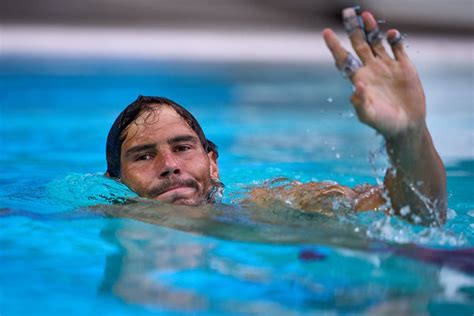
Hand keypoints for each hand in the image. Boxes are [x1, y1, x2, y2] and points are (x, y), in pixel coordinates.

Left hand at [323, 9, 425, 138]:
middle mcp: (371, 69)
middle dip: (353, 29)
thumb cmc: (383, 123)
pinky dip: (394, 40)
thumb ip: (360, 103)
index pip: (344, 58)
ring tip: (366, 15)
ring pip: (377, 42)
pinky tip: (391, 34)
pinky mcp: (404, 67)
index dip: (335, 46)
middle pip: (359, 44)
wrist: (406, 126)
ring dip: (372, 29)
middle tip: (346, 12)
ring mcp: (387, 67)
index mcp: (359, 78)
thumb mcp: (368, 116)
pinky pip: (397, 48)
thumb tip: (356, 85)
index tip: (325, 32)